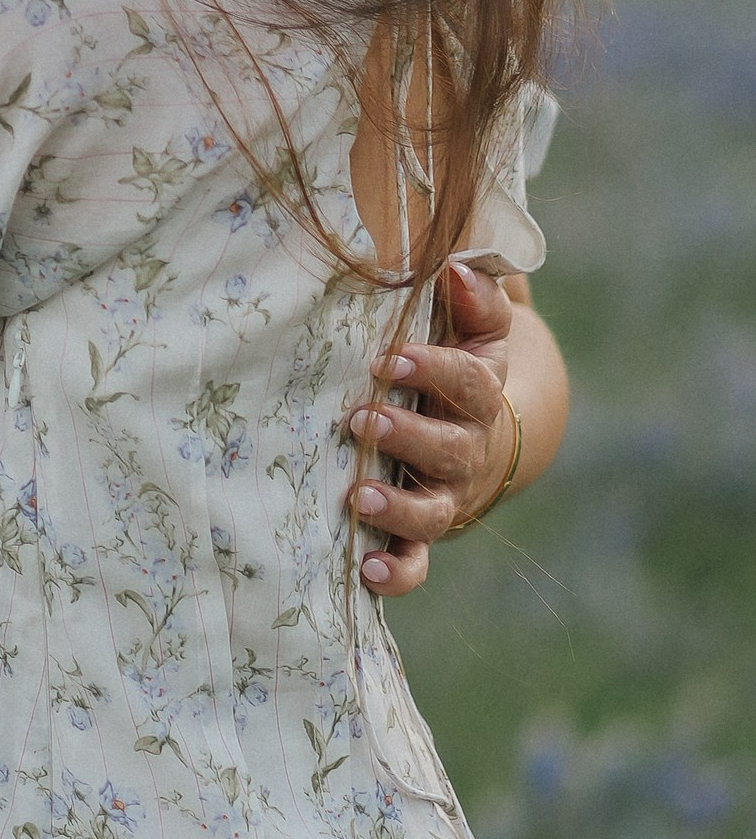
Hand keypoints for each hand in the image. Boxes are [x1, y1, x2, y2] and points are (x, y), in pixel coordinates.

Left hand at [348, 259, 516, 594]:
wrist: (479, 436)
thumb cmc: (456, 370)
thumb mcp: (473, 332)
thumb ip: (473, 300)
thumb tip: (458, 266)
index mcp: (479, 394)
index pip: (468, 381)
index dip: (433, 370)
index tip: (389, 358)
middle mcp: (468, 450)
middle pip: (451, 450)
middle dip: (408, 436)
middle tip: (361, 419)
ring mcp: (447, 496)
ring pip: (433, 513)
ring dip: (399, 509)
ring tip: (358, 498)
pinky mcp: (422, 534)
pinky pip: (416, 562)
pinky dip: (397, 572)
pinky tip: (366, 572)